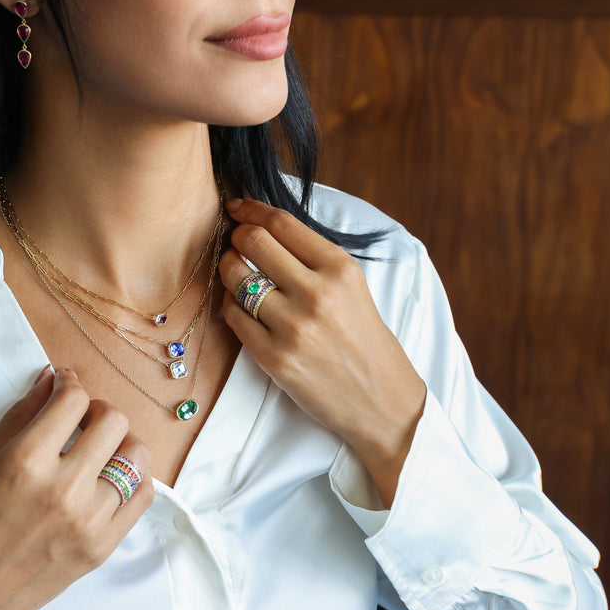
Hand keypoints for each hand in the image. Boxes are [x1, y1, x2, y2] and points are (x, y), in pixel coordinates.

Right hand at [0, 368, 152, 609]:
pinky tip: (111, 477)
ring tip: (99, 450)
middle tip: (81, 419)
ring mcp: (89, 520)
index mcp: (26, 462)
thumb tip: (50, 378)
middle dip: (97, 410)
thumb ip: (21, 416)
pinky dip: (133, 478)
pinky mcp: (103, 546)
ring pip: (136, 456)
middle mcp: (64, 489)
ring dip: (119, 443)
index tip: (65, 386)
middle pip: (113, 421)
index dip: (70, 383)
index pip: (73, 400)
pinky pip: (143, 496)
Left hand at [219, 198, 425, 505]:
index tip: (238, 208)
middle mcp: (317, 294)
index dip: (251, 209)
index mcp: (341, 269)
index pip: (282, 224)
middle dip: (235, 236)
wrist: (381, 401)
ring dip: (228, 269)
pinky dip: (231, 306)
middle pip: (253, 242)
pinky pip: (233, 317)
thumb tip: (264, 227)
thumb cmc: (365, 341)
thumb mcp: (353, 288)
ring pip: (236, 278)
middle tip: (233, 240)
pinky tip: (241, 307)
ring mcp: (293, 328)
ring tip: (235, 274)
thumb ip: (313, 258)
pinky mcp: (274, 359)